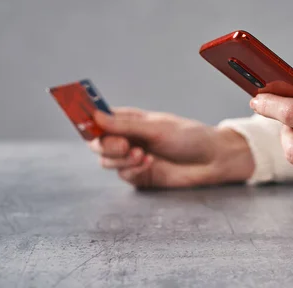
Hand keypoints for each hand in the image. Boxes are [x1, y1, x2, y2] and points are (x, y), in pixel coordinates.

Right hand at [89, 108, 254, 188]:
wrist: (211, 160)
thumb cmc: (189, 137)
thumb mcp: (157, 127)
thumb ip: (126, 125)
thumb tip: (96, 116)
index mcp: (130, 120)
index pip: (99, 118)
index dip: (87, 119)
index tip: (81, 119)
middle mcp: (128, 138)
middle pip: (97, 143)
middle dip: (106, 145)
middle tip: (124, 145)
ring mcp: (133, 158)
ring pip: (107, 162)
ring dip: (122, 159)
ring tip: (143, 154)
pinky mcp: (141, 176)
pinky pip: (124, 175)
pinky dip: (133, 170)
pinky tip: (150, 163)